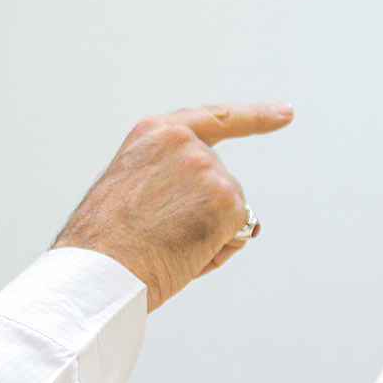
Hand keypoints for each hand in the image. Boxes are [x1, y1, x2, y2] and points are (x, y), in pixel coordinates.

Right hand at [52, 102, 292, 310]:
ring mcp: (207, 168)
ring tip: (166, 243)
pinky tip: (185, 251)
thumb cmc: (106, 241)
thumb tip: (246, 220)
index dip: (254, 116)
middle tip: (160, 234)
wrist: (98, 269)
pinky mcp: (226, 200)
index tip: (284, 112)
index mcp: (153, 133)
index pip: (214, 118)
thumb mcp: (131, 187)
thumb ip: (174, 180)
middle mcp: (183, 141)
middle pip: (220, 180)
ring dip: (209, 233)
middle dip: (205, 212)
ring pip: (230, 208)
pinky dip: (218, 249)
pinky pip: (239, 232)